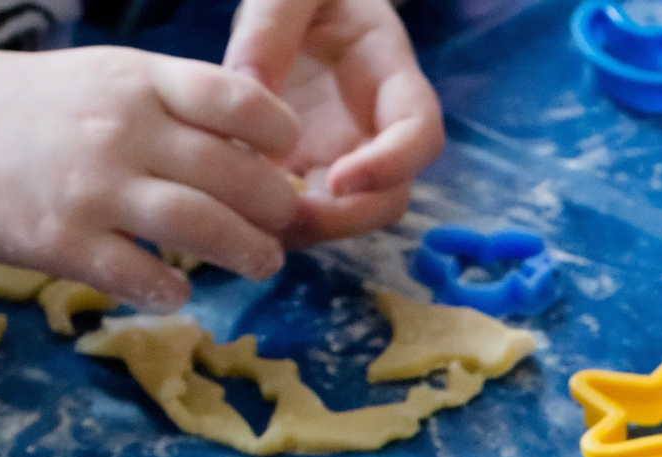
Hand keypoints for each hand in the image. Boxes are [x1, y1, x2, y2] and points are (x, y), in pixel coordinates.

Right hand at [0, 49, 299, 305]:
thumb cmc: (29, 110)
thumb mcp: (102, 80)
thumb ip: (172, 108)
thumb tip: (252, 150)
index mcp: (136, 81)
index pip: (235, 99)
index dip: (279, 134)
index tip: (286, 159)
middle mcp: (122, 129)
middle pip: (236, 176)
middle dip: (275, 210)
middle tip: (280, 228)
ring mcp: (94, 187)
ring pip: (204, 228)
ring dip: (247, 254)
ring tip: (260, 263)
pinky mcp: (66, 241)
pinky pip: (145, 278)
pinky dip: (174, 291)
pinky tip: (177, 290)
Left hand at [224, 0, 443, 244]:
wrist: (294, 7)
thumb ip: (270, 25)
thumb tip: (245, 82)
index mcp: (394, 81)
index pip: (420, 135)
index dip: (391, 166)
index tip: (340, 180)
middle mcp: (381, 133)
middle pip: (390, 197)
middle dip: (346, 217)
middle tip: (289, 215)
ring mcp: (349, 159)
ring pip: (350, 216)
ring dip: (310, 229)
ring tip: (256, 221)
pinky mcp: (313, 173)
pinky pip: (307, 212)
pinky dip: (279, 223)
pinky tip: (241, 215)